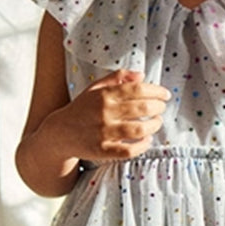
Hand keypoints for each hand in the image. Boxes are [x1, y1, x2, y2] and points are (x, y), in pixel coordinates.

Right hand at [52, 68, 170, 161]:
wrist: (59, 133)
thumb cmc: (81, 109)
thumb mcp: (95, 88)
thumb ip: (117, 78)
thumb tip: (141, 75)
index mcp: (104, 95)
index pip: (137, 89)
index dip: (156, 91)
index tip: (165, 95)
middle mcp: (104, 112)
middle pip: (142, 108)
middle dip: (158, 108)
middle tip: (162, 109)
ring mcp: (104, 133)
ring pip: (139, 129)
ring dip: (154, 126)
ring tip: (157, 123)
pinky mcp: (103, 150)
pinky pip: (129, 150)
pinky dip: (142, 146)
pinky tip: (147, 140)